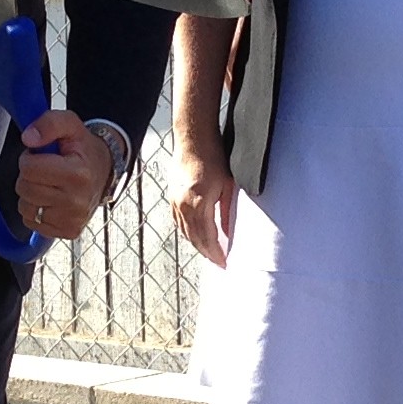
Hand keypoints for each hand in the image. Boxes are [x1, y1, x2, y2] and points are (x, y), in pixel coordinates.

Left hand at [13, 108, 113, 242]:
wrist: (103, 171)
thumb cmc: (83, 148)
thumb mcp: (70, 124)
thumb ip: (49, 123)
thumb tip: (28, 138)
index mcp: (78, 174)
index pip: (29, 168)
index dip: (30, 158)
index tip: (43, 155)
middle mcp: (77, 202)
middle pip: (25, 189)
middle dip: (29, 176)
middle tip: (46, 169)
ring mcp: (73, 220)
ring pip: (25, 208)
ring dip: (31, 194)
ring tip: (49, 184)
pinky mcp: (68, 231)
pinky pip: (32, 222)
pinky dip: (36, 210)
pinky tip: (51, 199)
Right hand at [169, 140, 237, 267]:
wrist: (193, 140)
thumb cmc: (213, 159)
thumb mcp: (227, 186)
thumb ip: (227, 212)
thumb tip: (230, 234)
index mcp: (199, 203)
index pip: (208, 237)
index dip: (216, 253)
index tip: (224, 262)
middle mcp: (183, 205)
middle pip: (194, 238)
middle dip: (207, 253)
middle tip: (218, 262)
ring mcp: (175, 202)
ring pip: (185, 232)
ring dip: (197, 245)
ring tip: (209, 254)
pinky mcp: (172, 197)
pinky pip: (179, 222)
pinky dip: (188, 233)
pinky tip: (196, 237)